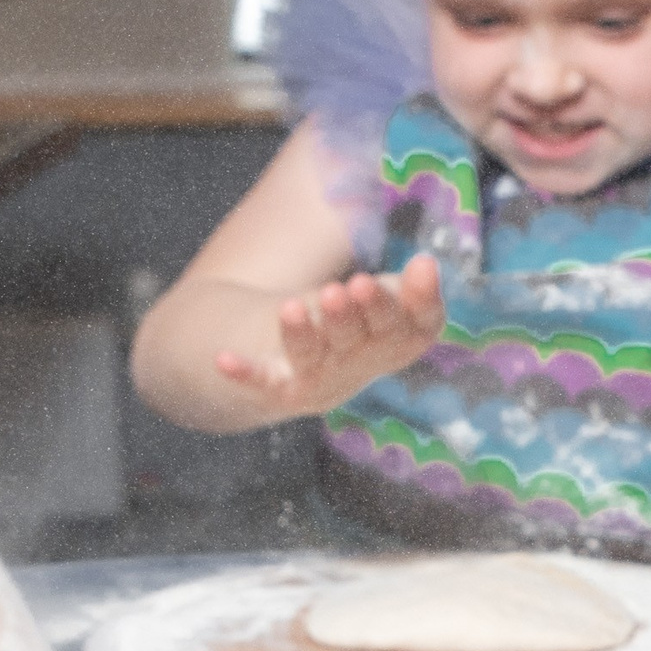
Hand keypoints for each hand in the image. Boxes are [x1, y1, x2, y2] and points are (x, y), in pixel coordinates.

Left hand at [212, 254, 442, 415]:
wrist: (309, 366)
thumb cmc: (359, 325)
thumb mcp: (387, 300)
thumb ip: (410, 289)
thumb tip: (427, 264)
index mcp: (395, 344)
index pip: (413, 327)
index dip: (420, 300)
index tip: (421, 265)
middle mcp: (360, 365)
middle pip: (359, 338)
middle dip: (356, 312)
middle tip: (355, 284)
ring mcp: (321, 377)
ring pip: (312, 355)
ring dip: (303, 334)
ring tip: (292, 308)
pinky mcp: (282, 387)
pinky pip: (263, 380)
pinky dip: (245, 373)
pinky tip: (222, 360)